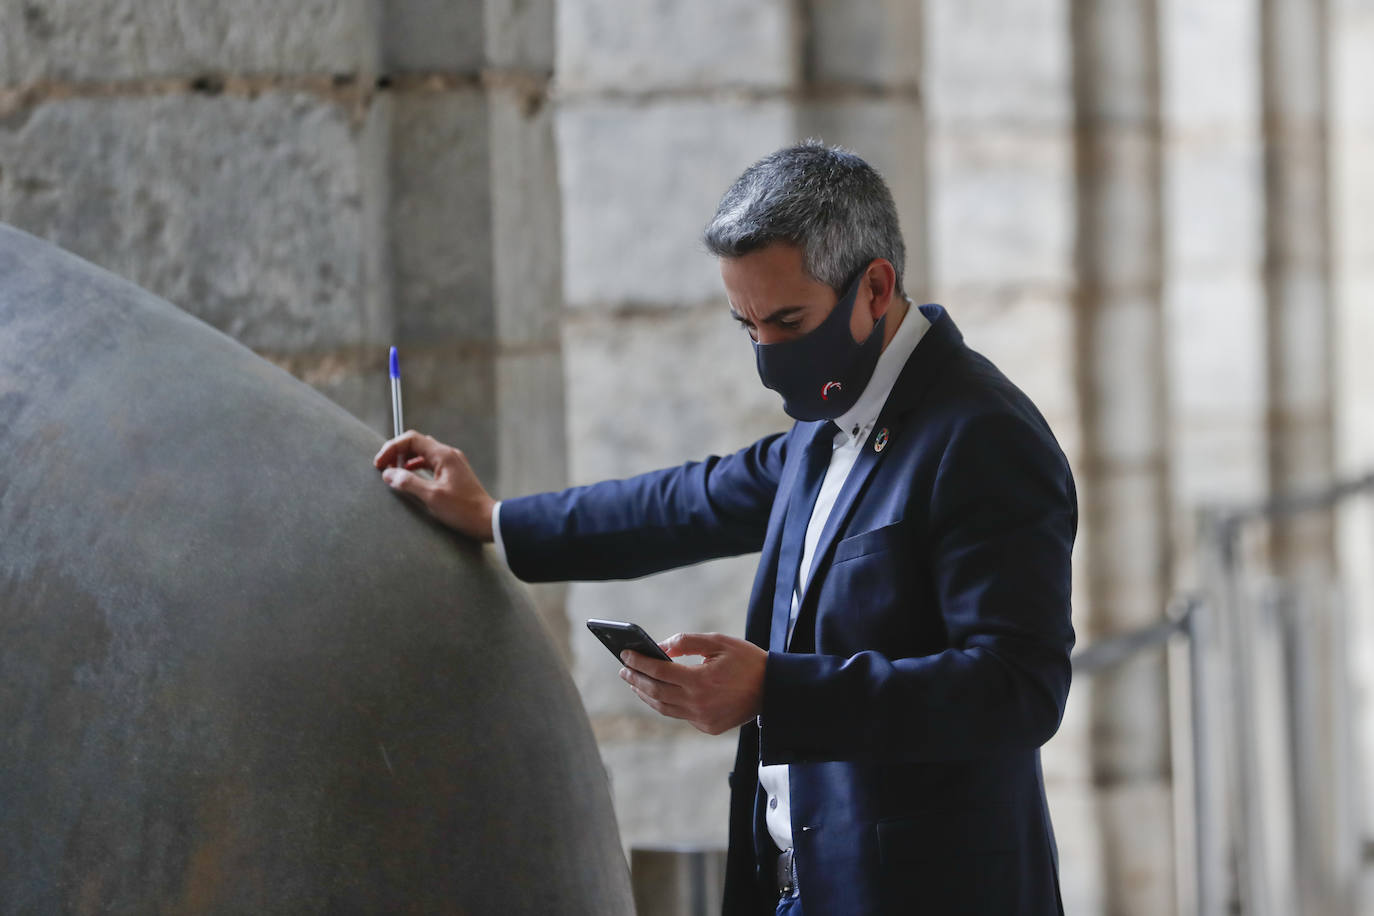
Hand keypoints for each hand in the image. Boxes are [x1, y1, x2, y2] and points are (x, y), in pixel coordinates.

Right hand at [373, 430, 494, 540]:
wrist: (487, 520)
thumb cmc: (463, 509)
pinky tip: (409, 478)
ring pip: (423, 453)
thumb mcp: (432, 496)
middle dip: (397, 452)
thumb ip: (408, 482)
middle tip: (383, 467)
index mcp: (443, 455)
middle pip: (416, 443)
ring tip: (393, 473)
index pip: (411, 439)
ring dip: (406, 460)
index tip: (379, 464)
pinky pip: (430, 463)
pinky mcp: (453, 474)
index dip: (392, 448)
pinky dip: (416, 467)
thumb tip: (388, 474)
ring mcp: (452, 463)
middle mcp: (448, 454)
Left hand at [619, 633, 766, 735]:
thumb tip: (660, 648)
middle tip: (624, 669)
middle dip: (636, 679)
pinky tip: (658, 693)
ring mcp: (703, 719)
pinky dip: (666, 703)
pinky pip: (680, 715)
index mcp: (700, 681)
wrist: (774, 690)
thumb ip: (687, 642)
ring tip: (635, 682)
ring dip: (646, 694)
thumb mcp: (718, 642)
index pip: (659, 672)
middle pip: (656, 692)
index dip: (639, 662)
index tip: (625, 654)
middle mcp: (698, 704)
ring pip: (664, 708)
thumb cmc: (747, 661)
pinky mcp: (708, 727)